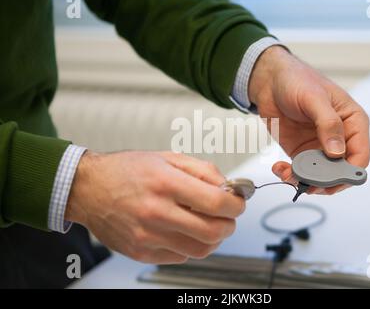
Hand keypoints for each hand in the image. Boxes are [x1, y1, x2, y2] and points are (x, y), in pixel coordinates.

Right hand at [65, 151, 243, 263]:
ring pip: (200, 249)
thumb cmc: (126, 171)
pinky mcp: (141, 252)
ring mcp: (148, 236)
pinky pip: (181, 257)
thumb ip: (202, 170)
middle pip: (213, 231)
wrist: (88, 189)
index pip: (216, 203)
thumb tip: (228, 188)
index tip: (237, 203)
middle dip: (229, 224)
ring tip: (206, 223)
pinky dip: (190, 245)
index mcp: (165, 183)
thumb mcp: (167, 157)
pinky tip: (183, 230)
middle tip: (227, 216)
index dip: (236, 205)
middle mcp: (156, 212)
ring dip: (213, 238)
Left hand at [249, 46, 369, 193]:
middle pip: (340, 171)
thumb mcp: (314, 98)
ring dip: (305, 180)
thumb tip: (337, 152)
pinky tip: (280, 168)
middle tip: (307, 183)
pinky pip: (301, 171)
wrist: (269, 81)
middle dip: (324, 182)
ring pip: (320, 176)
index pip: (360, 155)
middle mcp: (340, 138)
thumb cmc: (297, 80)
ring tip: (287, 174)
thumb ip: (328, 123)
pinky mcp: (301, 152)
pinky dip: (290, 175)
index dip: (349, 172)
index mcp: (353, 122)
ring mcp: (320, 147)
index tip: (332, 180)